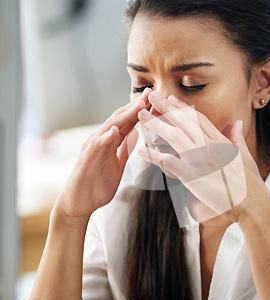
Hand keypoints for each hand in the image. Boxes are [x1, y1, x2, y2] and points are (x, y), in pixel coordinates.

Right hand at [54, 89, 150, 221]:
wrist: (78, 204)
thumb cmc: (97, 184)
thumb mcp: (117, 163)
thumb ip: (125, 148)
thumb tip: (136, 133)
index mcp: (111, 141)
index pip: (129, 121)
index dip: (143, 110)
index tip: (158, 100)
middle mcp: (101, 139)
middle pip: (120, 118)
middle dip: (136, 106)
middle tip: (151, 93)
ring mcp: (92, 147)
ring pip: (110, 127)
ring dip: (124, 116)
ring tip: (139, 105)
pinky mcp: (85, 159)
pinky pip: (96, 146)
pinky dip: (105, 137)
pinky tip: (115, 131)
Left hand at [136, 91, 269, 223]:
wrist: (250, 201)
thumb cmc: (250, 182)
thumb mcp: (245, 155)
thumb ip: (237, 138)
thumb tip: (238, 123)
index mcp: (220, 140)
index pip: (198, 118)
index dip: (183, 108)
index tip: (172, 99)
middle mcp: (208, 145)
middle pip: (183, 121)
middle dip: (166, 107)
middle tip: (152, 97)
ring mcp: (198, 159)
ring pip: (173, 135)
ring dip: (156, 124)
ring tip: (142, 116)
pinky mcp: (191, 175)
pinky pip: (166, 162)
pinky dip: (152, 156)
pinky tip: (140, 150)